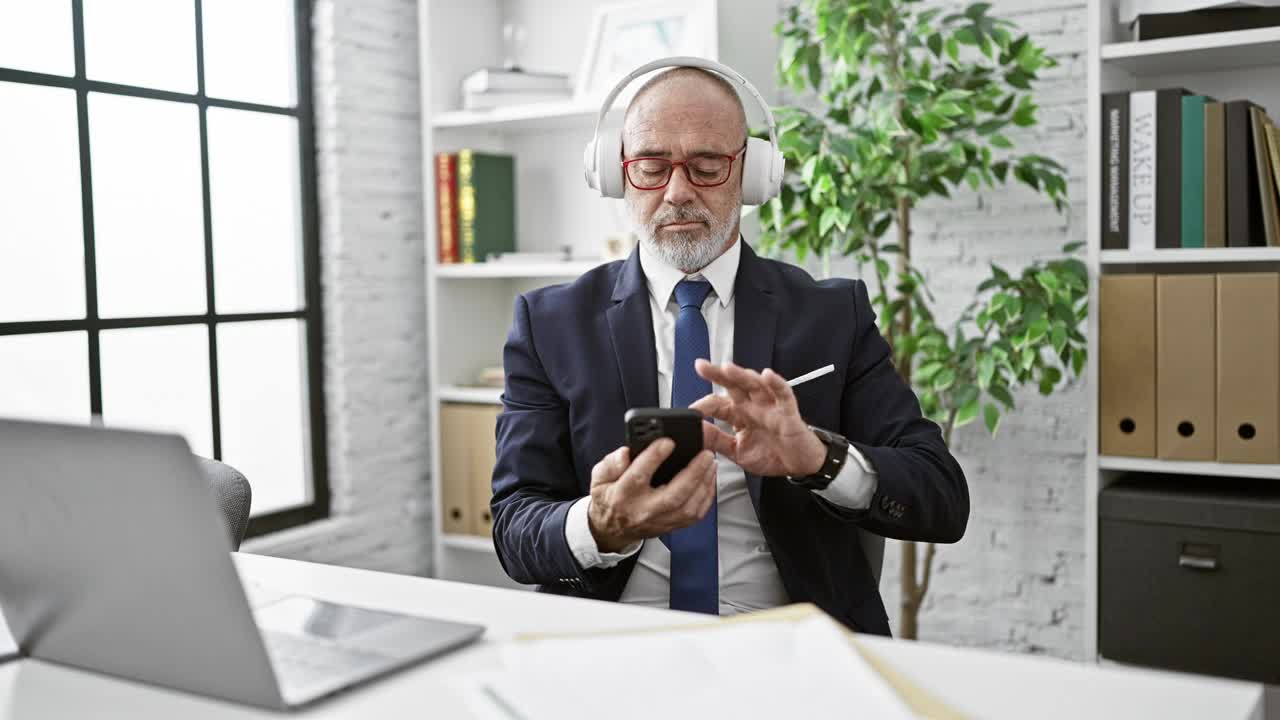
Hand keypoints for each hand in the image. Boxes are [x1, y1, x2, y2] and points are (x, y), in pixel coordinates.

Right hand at [587, 439, 716, 552]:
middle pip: (673, 496)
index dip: (654, 457)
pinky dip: (706, 497)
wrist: (611, 529)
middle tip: (705, 454)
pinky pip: (695, 515)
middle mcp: (643, 510)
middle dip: (693, 473)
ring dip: (704, 484)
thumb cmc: (609, 497)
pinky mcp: (672, 526)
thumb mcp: (599, 476)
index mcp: (622, 495)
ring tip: (711, 463)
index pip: (639, 475)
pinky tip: (709, 480)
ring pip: (688, 507)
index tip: (667, 441)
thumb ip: (611, 462)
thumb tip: (626, 452)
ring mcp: (660, 521)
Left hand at [690, 359, 826, 477]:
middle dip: (718, 374)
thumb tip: (696, 432)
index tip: (691, 412)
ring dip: (742, 375)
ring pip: (756, 385)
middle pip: (734, 385)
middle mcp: (754, 406)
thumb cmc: (772, 455)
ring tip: (728, 368)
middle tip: (701, 366)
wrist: (800, 465)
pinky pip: (783, 394)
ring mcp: (771, 407)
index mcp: (740, 415)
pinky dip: (776, 384)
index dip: (704, 405)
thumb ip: (717, 441)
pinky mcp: (788, 412)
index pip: (718, 404)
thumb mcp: (737, 452)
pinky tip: (767, 376)